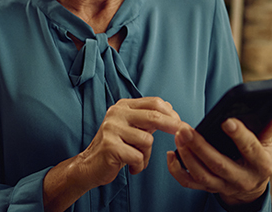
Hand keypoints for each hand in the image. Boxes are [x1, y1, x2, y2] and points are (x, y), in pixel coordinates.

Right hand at [43, 97, 181, 211]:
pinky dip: (139, 166)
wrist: (89, 166)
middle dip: (172, 126)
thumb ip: (147, 120)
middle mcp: (116, 114)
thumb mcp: (131, 129)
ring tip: (136, 159)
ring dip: (146, 155)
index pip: (153, 102)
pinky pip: (138, 156)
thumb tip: (171, 112)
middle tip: (182, 133)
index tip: (180, 123)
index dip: (171, 113)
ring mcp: (112, 129)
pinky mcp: (110, 146)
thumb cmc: (114, 148)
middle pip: (153, 116)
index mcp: (123, 106)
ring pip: (147, 140)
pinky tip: (130, 167)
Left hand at [166, 106, 271, 205]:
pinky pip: (190, 184)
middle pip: (219, 164)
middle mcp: (242, 178)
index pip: (250, 149)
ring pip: (202, 175)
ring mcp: (224, 186)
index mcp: (261, 164)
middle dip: (201, 147)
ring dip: (187, 156)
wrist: (251, 185)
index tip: (226, 120)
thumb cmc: (258, 157)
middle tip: (186, 129)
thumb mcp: (266, 143)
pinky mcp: (209, 189)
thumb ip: (268, 125)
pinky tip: (170, 155)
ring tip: (178, 137)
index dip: (239, 135)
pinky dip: (177, 171)